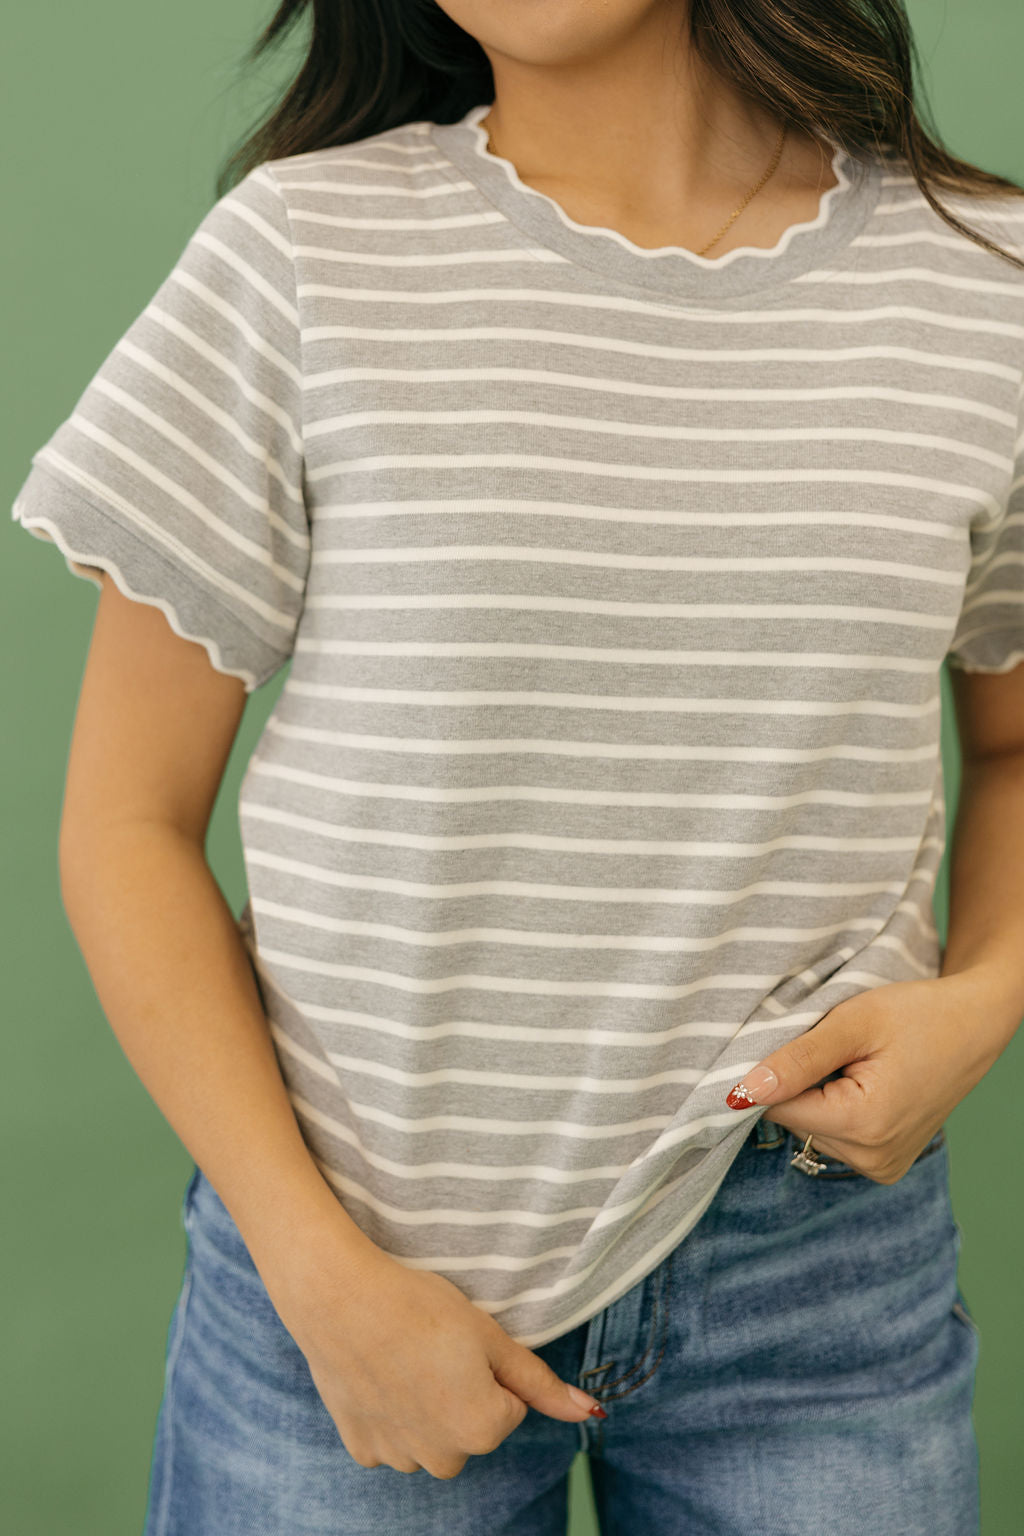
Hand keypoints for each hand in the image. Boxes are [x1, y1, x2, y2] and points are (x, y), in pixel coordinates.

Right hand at [268, 1239, 604, 1479]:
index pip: (509, 1405)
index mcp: (482, 1429)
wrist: (340, 1297)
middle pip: (471, 1427)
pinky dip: (389, 1414)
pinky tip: (379, 1375)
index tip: (462, 1342)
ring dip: (426, 1409)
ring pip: (431, 1438)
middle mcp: (441, 1457)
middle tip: (432, 1348)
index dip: (490, 1368)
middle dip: (461, 1395)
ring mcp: (397, 1457)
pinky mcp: (360, 1448)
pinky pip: (391, 1439)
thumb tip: (589, 1411)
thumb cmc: (420, 1307)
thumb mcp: (490, 1336)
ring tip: (403, 1358)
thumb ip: (538, 1382)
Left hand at [723, 968, 1019, 1182]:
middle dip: (800, 1082)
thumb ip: (796, 1059)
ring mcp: (882, 1167)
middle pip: (794, 1121)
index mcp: (864, 1126)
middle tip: (837, 1047)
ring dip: (819, 1094)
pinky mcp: (886, 1164)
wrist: (975, 1025)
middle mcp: (873, 1159)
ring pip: (812, 1128)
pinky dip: (837, 1108)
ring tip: (856, 1062)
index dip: (774, 1071)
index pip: (777, 1109)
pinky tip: (864, 1081)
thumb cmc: (918, 1014)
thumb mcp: (853, 1023)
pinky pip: (837, 1136)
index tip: (795, 1040)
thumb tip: (740, 1093)